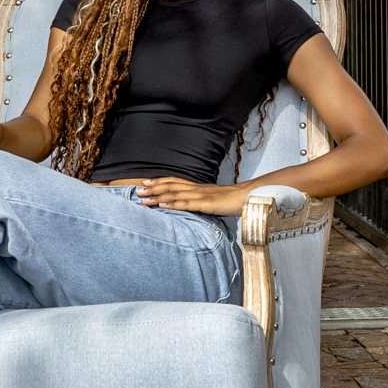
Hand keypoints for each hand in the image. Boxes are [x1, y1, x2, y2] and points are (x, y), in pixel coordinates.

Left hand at [126, 176, 251, 214]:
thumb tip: (191, 206)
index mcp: (198, 187)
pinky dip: (174, 203)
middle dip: (153, 188)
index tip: (144, 182)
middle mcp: (197, 189)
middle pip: (171, 186)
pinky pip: (188, 203)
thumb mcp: (213, 201)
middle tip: (137, 190)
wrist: (250, 197)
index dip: (159, 181)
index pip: (175, 181)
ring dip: (158, 196)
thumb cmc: (233, 201)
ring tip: (144, 199)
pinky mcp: (207, 204)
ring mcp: (202, 196)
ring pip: (176, 193)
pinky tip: (163, 204)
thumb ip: (201, 202)